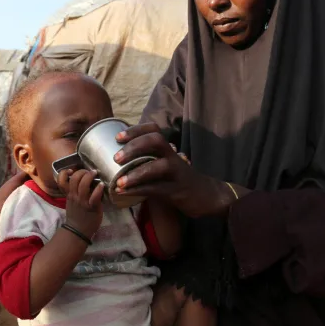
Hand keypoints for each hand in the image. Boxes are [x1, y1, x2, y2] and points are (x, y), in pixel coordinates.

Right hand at [58, 169, 105, 235]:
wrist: (78, 231)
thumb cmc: (77, 215)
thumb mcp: (71, 202)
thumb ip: (74, 192)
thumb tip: (83, 180)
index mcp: (68, 194)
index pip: (61, 180)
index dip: (64, 172)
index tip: (71, 171)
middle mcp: (74, 196)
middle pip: (75, 178)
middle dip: (82, 171)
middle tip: (89, 172)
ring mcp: (83, 201)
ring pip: (84, 184)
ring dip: (90, 176)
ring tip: (96, 173)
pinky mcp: (92, 207)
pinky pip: (95, 195)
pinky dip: (99, 188)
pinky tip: (102, 185)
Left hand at [113, 123, 233, 217]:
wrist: (208, 196)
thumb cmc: (180, 180)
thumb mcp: (167, 166)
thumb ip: (150, 161)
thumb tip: (120, 161)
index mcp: (169, 149)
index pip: (154, 130)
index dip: (136, 130)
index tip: (118, 137)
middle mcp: (174, 157)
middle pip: (156, 141)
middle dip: (134, 146)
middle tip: (116, 158)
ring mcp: (177, 173)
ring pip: (156, 167)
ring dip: (135, 173)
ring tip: (118, 182)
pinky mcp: (178, 191)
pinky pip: (156, 189)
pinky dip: (138, 190)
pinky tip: (123, 193)